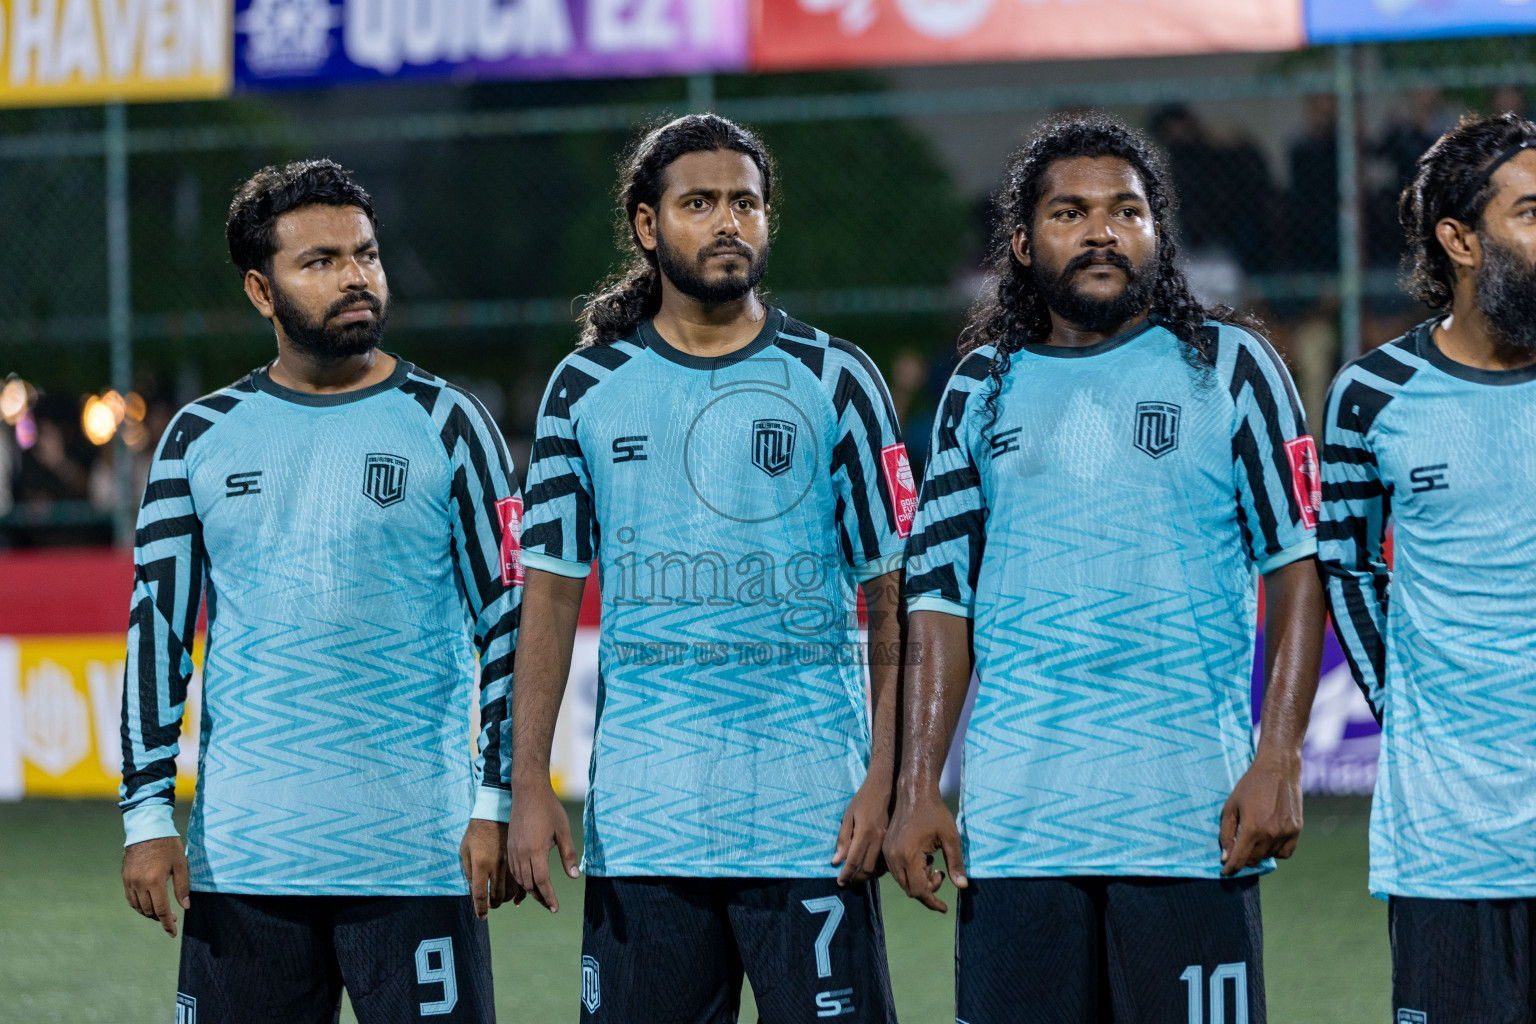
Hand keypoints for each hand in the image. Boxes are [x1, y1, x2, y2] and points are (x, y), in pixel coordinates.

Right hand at [122, 837, 190, 936]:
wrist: (146, 828)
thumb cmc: (168, 844)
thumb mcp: (181, 863)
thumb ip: (183, 886)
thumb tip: (185, 906)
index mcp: (155, 881)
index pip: (161, 910)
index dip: (167, 923)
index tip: (172, 933)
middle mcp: (139, 884)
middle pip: (149, 910)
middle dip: (160, 918)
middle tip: (172, 918)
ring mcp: (130, 881)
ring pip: (138, 907)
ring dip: (149, 913)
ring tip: (161, 913)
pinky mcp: (125, 878)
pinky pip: (130, 899)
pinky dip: (139, 906)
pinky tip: (148, 905)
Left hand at [460, 819, 521, 918]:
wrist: (495, 812)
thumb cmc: (476, 832)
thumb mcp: (464, 850)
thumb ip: (469, 871)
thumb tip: (474, 889)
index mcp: (481, 863)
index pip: (480, 894)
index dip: (480, 909)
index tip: (482, 917)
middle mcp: (497, 865)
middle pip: (498, 895)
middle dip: (494, 904)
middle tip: (491, 906)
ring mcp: (509, 861)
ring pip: (512, 889)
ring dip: (507, 898)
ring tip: (501, 900)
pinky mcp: (518, 857)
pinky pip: (522, 879)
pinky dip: (521, 891)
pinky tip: (518, 896)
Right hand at [507, 780, 578, 912]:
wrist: (528, 791)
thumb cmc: (549, 809)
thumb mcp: (563, 831)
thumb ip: (568, 854)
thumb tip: (574, 876)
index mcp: (535, 850)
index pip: (541, 881)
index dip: (549, 897)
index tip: (555, 908)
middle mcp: (521, 853)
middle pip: (528, 884)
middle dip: (540, 897)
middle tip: (550, 906)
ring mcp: (513, 849)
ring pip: (518, 878)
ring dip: (529, 890)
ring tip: (542, 896)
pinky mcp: (509, 845)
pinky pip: (513, 870)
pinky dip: (520, 880)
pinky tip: (528, 882)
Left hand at [832, 773, 890, 885]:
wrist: (884, 787)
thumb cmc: (862, 800)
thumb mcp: (847, 816)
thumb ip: (843, 839)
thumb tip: (836, 861)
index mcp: (865, 833)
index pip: (853, 861)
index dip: (846, 874)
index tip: (839, 882)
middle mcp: (878, 839)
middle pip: (867, 868)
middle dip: (856, 878)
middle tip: (847, 881)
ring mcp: (887, 841)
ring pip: (879, 868)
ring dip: (867, 876)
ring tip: (857, 877)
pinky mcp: (893, 840)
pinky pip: (886, 861)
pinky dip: (878, 869)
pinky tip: (870, 869)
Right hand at [882, 784, 966, 912]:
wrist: (914, 792)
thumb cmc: (935, 813)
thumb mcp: (951, 838)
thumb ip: (956, 864)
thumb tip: (962, 887)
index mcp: (908, 856)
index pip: (918, 890)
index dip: (932, 901)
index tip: (944, 907)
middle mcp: (893, 857)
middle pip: (909, 889)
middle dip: (927, 890)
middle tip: (941, 874)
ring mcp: (887, 853)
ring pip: (902, 881)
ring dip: (919, 881)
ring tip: (933, 863)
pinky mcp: (886, 848)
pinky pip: (897, 871)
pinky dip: (911, 873)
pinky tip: (923, 858)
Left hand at [1219, 752, 1302, 875]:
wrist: (1278, 769)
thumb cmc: (1250, 785)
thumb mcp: (1230, 806)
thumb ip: (1226, 833)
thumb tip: (1226, 857)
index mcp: (1252, 829)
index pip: (1239, 860)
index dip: (1230, 869)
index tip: (1225, 872)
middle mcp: (1271, 835)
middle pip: (1253, 860)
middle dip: (1242, 858)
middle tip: (1237, 849)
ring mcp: (1286, 833)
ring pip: (1269, 857)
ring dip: (1258, 853)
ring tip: (1253, 836)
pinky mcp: (1297, 830)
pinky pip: (1285, 853)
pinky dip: (1276, 851)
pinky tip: (1269, 840)